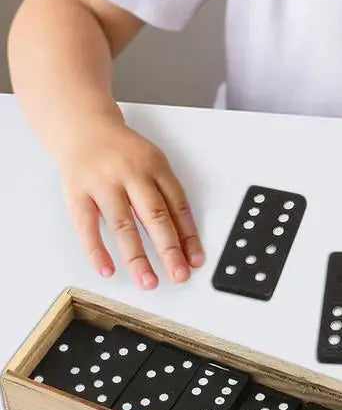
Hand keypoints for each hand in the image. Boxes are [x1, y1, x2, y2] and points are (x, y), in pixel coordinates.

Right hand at [56, 118, 203, 289]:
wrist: (84, 127)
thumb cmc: (124, 152)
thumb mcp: (152, 163)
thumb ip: (165, 195)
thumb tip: (183, 238)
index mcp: (156, 167)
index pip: (178, 205)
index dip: (189, 235)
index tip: (196, 260)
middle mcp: (131, 174)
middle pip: (155, 217)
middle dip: (169, 250)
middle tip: (179, 276)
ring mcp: (103, 184)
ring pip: (123, 225)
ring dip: (137, 257)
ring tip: (148, 281)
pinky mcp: (77, 193)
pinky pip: (87, 226)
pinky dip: (97, 250)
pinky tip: (108, 269)